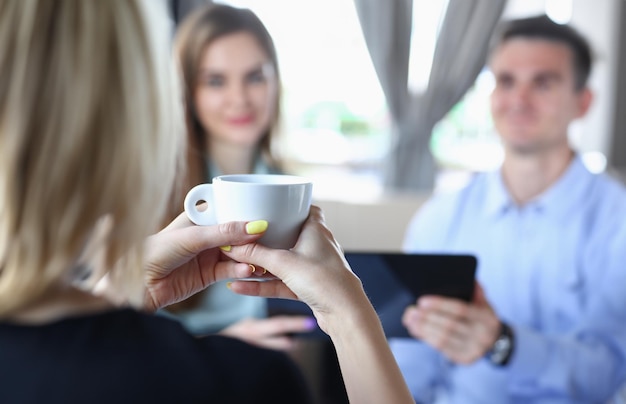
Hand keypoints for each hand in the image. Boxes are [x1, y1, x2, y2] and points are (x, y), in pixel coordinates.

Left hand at [141, 212, 266, 310]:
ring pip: (238, 254)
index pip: (231, 210)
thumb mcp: (193, 238)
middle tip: (271, 239)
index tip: (267, 214)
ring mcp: (210, 255)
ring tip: (263, 259)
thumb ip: (225, 233)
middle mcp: (208, 234)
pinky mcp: (210, 275)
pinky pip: (232, 271)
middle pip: (238, 233)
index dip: (248, 212)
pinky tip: (249, 271)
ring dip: (251, 256)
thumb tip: (256, 226)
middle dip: (254, 237)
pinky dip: (242, 271)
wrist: (139, 284)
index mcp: (202, 217)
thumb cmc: (157, 251)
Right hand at [222, 206, 415, 403]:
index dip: (287, 208)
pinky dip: (263, 284)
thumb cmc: (323, 280)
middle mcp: (316, 246)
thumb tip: (231, 247)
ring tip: (233, 266)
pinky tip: (239, 287)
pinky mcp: (308, 287)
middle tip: (242, 238)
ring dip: (259, 266)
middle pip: (287, 237)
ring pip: (281, 263)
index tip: (267, 207)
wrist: (344, 314)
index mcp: (315, 230)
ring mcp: (312, 267)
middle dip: (264, 239)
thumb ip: (256, 255)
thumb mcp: (283, 263)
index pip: (304, 209)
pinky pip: (281, 282)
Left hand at [402, 282, 500, 363]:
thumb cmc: (481, 315)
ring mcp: (475, 350)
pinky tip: (416, 330)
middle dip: (427, 318)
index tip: (421, 301)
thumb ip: (475, 291)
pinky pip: (442, 349)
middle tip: (411, 310)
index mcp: (487, 318)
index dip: (440, 305)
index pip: (460, 310)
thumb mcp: (483, 302)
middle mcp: (483, 336)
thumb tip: (466, 278)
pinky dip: (426, 338)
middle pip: (449, 326)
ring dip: (423, 329)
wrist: (494, 340)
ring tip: (409, 320)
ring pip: (443, 339)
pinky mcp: (466, 360)